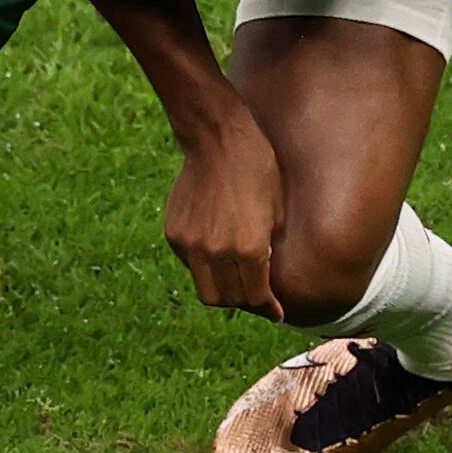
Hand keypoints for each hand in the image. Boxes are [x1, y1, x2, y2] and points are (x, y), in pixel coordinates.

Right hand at [163, 107, 284, 316]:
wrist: (218, 139)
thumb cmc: (258, 170)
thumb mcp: (276, 211)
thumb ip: (267, 248)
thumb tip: (266, 276)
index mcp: (249, 248)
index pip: (256, 297)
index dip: (268, 309)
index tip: (276, 313)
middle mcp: (218, 252)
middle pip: (228, 300)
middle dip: (245, 303)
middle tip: (256, 297)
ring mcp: (192, 244)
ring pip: (205, 289)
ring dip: (222, 291)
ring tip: (235, 280)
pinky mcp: (175, 233)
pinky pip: (190, 265)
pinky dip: (205, 267)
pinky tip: (217, 253)